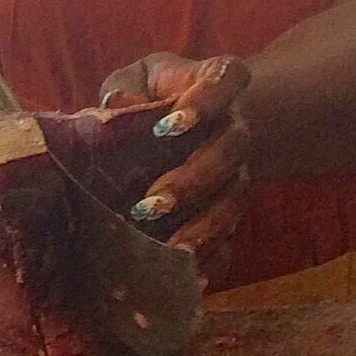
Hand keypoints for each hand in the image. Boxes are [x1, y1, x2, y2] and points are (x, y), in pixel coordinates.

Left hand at [100, 52, 251, 266]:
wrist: (205, 120)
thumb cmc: (161, 93)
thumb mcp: (140, 78)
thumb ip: (126, 87)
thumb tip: (114, 108)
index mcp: (219, 80)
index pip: (226, 79)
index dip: (205, 101)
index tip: (169, 125)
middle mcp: (236, 126)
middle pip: (229, 150)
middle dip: (192, 179)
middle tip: (151, 204)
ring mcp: (240, 170)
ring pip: (233, 199)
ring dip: (203, 226)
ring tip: (170, 250)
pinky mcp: (233, 210)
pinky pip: (233, 238)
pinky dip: (213, 259)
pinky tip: (188, 278)